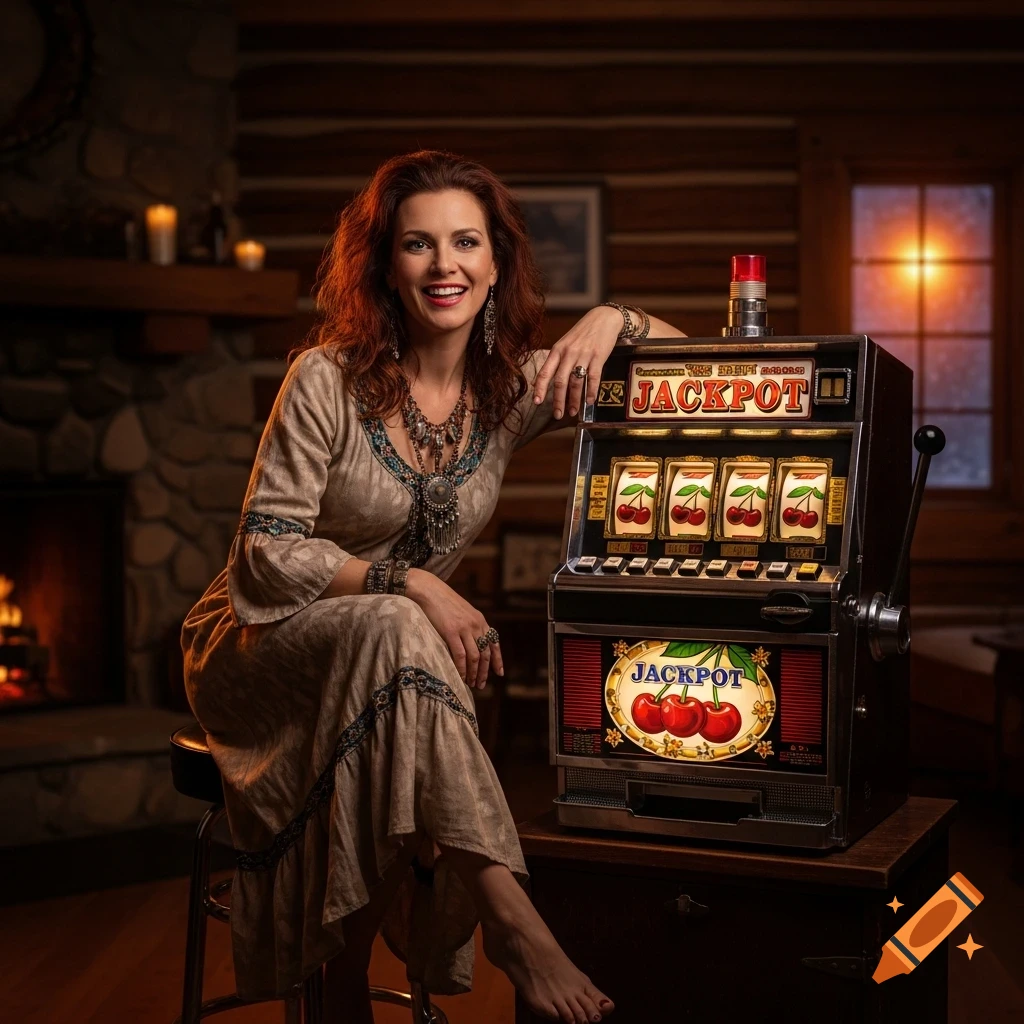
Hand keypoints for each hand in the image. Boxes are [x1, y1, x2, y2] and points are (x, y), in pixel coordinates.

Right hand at [405, 569, 502, 688]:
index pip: (494, 643)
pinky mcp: (451, 631)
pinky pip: (460, 655)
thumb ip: (470, 625)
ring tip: (471, 684)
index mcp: (480, 620)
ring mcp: (464, 628)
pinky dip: (461, 669)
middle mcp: (476, 625)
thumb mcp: (463, 611)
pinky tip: (460, 677)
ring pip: (475, 657)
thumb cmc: (443, 601)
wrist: (429, 590)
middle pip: (485, 653)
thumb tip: (472, 643)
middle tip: (481, 685)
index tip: (500, 673)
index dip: (497, 660)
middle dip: (485, 671)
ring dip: (474, 673)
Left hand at [532, 305, 620, 418]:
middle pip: (560, 381)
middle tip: (558, 414)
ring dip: (574, 400)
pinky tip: (590, 401)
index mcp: (557, 350)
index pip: (545, 372)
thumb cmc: (583, 333)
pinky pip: (593, 378)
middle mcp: (569, 353)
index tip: (536, 402)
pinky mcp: (598, 357)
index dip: (540, 388)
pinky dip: (592, 391)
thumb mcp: (564, 344)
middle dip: (558, 401)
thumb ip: (555, 361)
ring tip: (573, 411)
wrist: (604, 318)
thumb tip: (540, 381)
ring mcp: (584, 355)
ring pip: (576, 382)